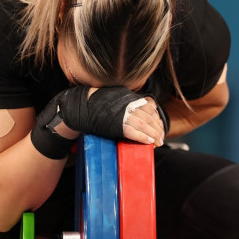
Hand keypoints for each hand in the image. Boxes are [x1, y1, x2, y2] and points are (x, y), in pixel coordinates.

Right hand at [31, 86, 163, 158]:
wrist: (76, 108)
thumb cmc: (92, 104)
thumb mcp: (112, 97)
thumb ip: (125, 101)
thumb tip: (139, 107)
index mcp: (127, 95)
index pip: (149, 105)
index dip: (156, 117)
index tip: (160, 125)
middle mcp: (126, 102)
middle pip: (149, 115)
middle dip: (157, 127)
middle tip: (162, 137)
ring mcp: (121, 112)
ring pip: (144, 124)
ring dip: (153, 134)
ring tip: (158, 142)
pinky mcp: (116, 123)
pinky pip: (134, 131)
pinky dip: (143, 137)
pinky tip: (149, 142)